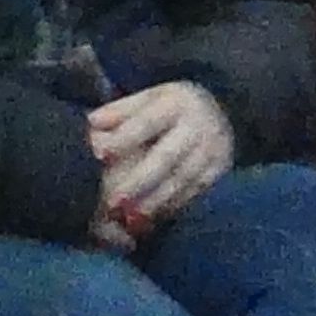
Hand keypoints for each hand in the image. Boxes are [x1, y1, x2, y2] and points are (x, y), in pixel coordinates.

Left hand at [90, 81, 232, 234]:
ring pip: (182, 179)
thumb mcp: (149, 98)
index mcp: (176, 103)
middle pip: (166, 157)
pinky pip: (197, 191)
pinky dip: (174, 205)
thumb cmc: (171, 108)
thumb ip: (121, 110)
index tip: (99, 154)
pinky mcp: (221, 169)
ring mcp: (213, 149)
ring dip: (155, 200)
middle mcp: (198, 125)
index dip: (123, 138)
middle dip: (138, 181)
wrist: (223, 111)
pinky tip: (155, 217)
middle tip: (113, 201)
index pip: (147, 122)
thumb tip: (92, 122)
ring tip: (130, 217)